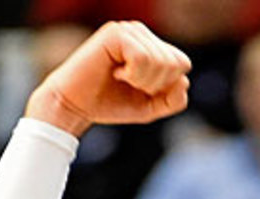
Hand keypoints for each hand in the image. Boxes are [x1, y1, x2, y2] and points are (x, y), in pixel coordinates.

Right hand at [25, 21, 190, 135]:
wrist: (76, 106)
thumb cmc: (111, 103)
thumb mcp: (152, 107)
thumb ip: (174, 100)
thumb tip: (184, 81)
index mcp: (151, 45)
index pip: (182, 64)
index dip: (167, 86)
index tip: (142, 89)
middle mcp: (140, 32)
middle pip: (175, 63)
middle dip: (156, 85)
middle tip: (130, 84)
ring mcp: (127, 30)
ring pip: (161, 61)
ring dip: (143, 81)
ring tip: (122, 78)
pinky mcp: (114, 34)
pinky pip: (143, 58)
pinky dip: (134, 75)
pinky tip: (116, 73)